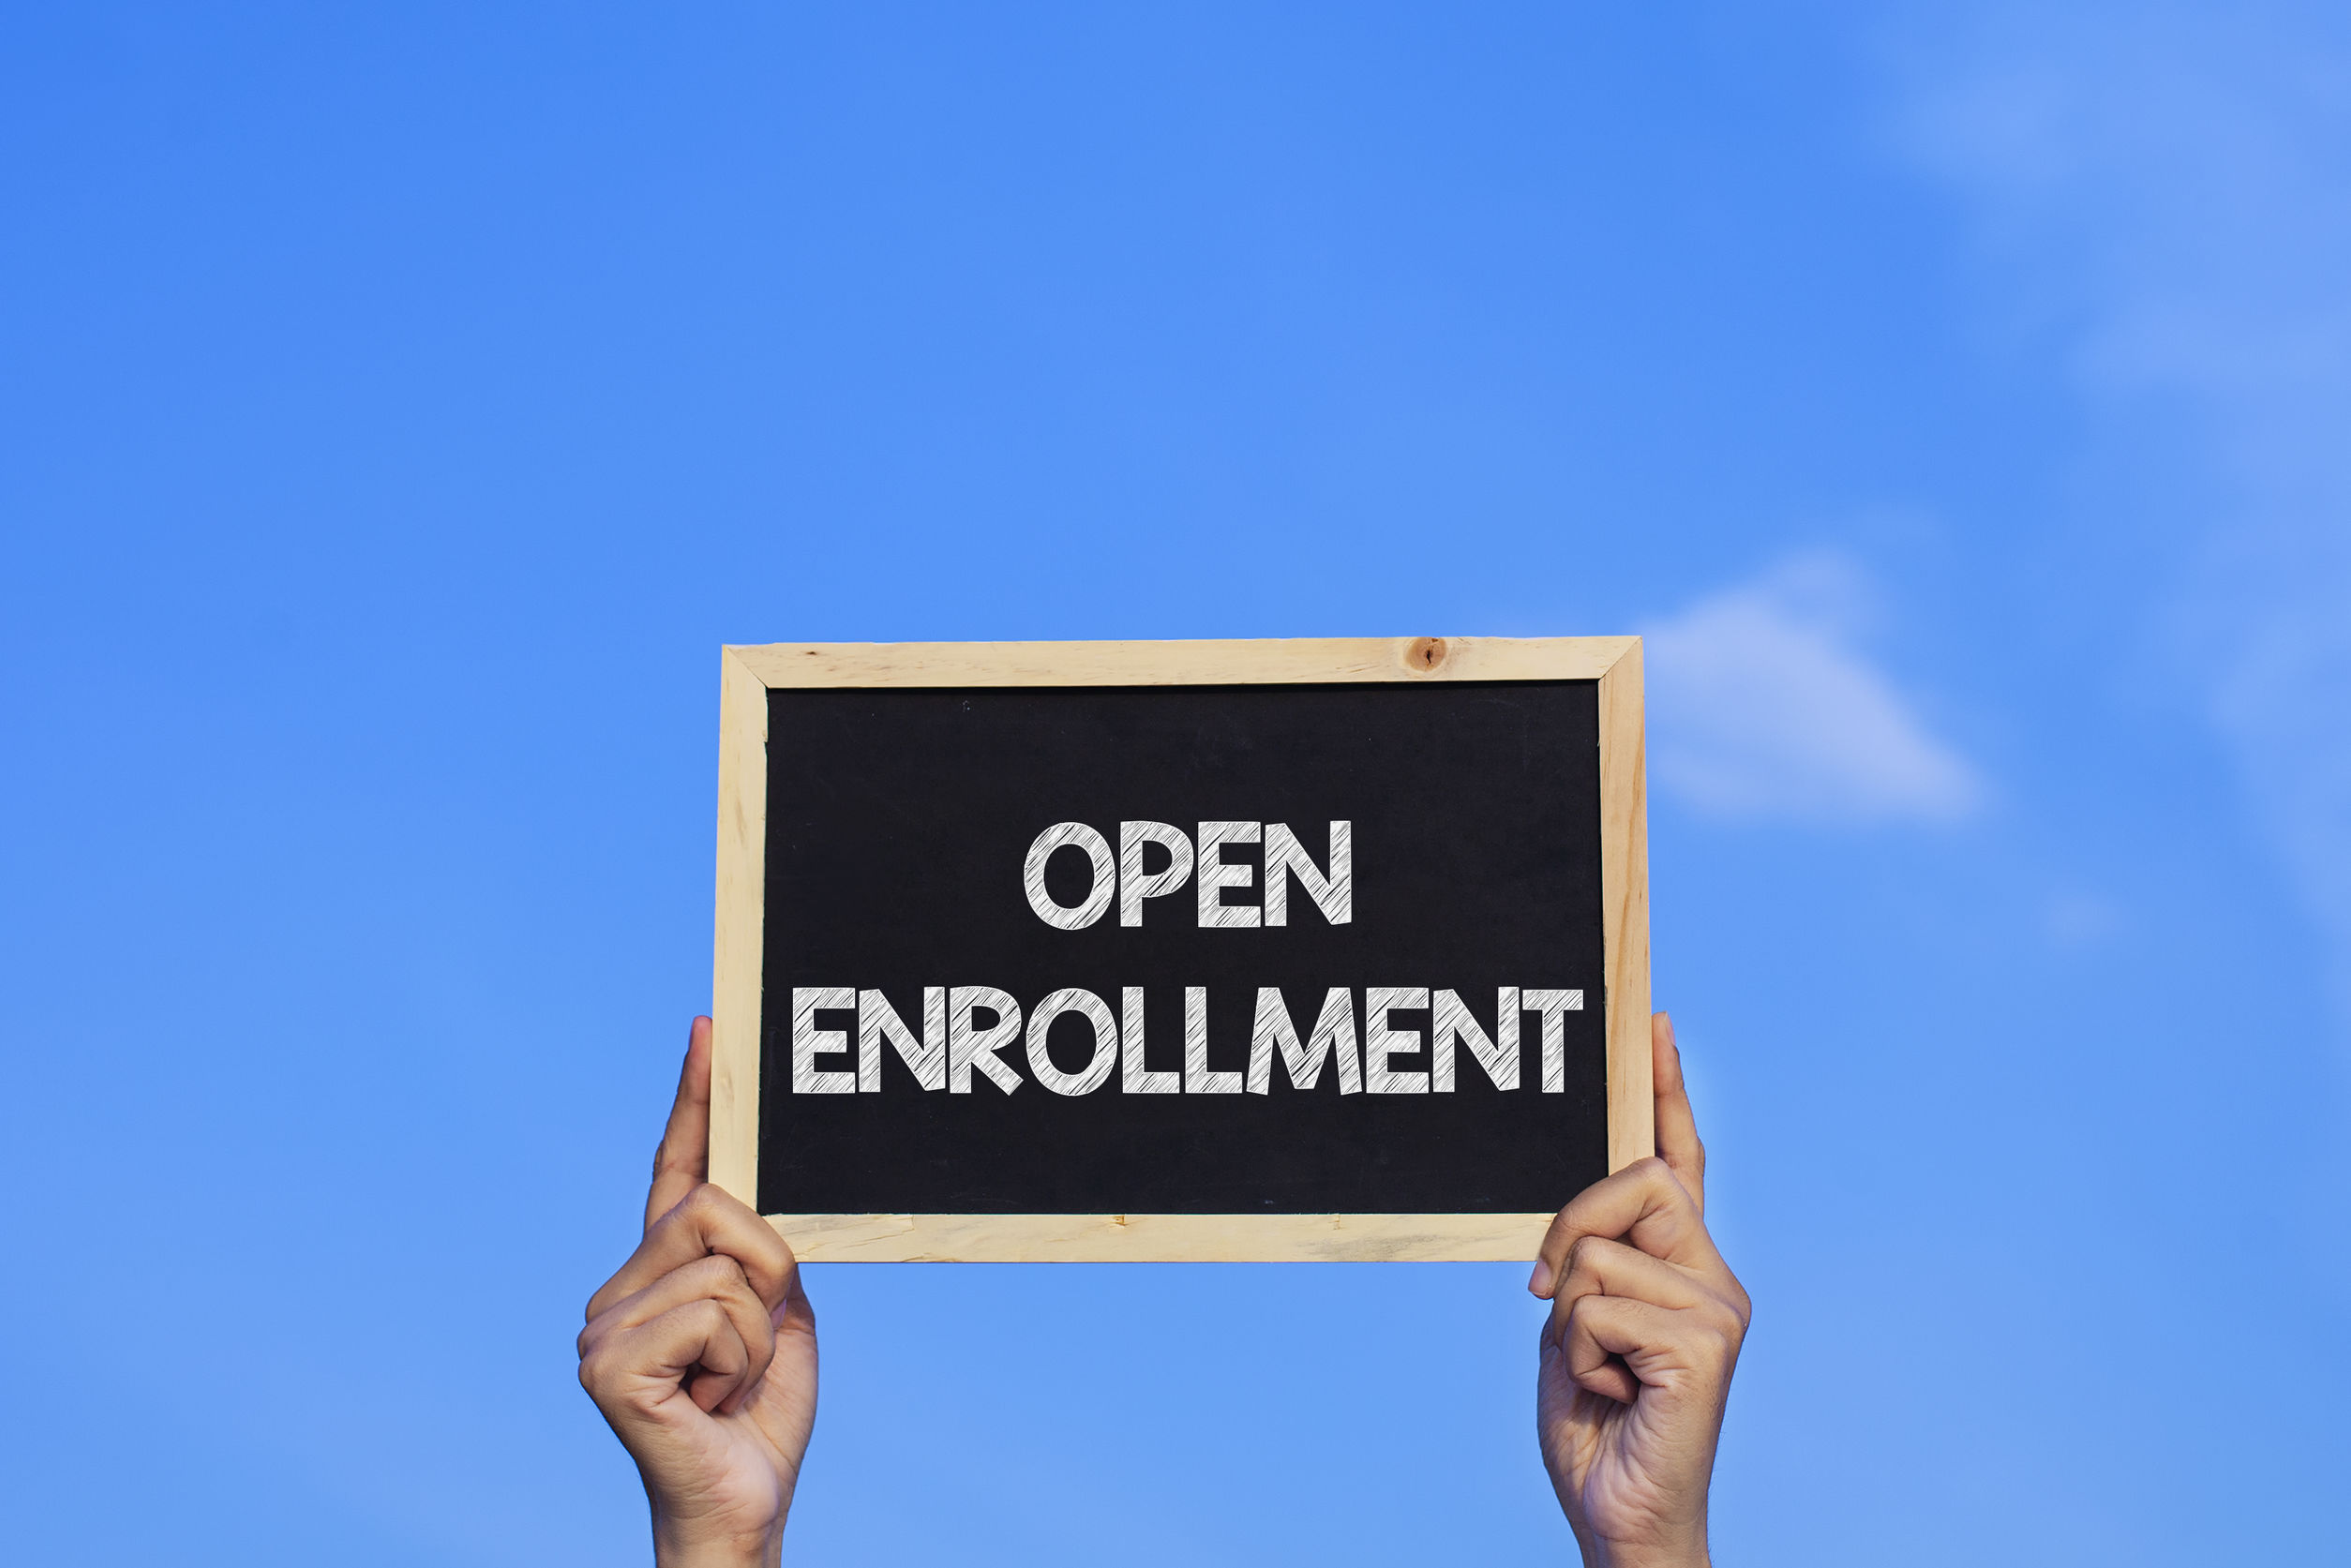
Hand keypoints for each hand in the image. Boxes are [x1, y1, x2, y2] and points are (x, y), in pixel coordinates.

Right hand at [579, 1018, 818, 1567]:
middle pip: (716, 1208)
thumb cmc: (759, 1421)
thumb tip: (757, 1195)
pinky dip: (741, 1359)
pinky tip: (711, 1402)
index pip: (676, 1169)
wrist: (742, 1509)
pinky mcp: (606, 1363)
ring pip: (725, 1265)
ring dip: (759, 1333)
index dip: (695, 1098)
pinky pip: (714, 1311)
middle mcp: (618, 1289)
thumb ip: (766, 1253)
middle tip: (752, 1350)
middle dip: (768, 1274)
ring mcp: (602, 1325)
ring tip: (730, 1385)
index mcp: (660, 1272)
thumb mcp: (783, 1317)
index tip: (711, 1028)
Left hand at [1530, 1013, 1748, 1567]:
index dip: (1663, 1092)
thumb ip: (1582, 1265)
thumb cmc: (1597, 1432)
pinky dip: (1583, 1353)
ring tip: (1599, 1375)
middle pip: (1634, 1177)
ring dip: (1569, 1316)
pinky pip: (1599, 1303)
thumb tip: (1572, 1234)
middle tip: (1542, 1298)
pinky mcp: (1708, 1342)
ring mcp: (1718, 1306)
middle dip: (1569, 1223)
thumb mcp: (1572, 1329)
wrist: (1621, 1520)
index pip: (1676, 1161)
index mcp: (1681, 1267)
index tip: (1654, 1023)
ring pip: (1599, 1247)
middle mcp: (1713, 1275)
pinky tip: (1616, 1396)